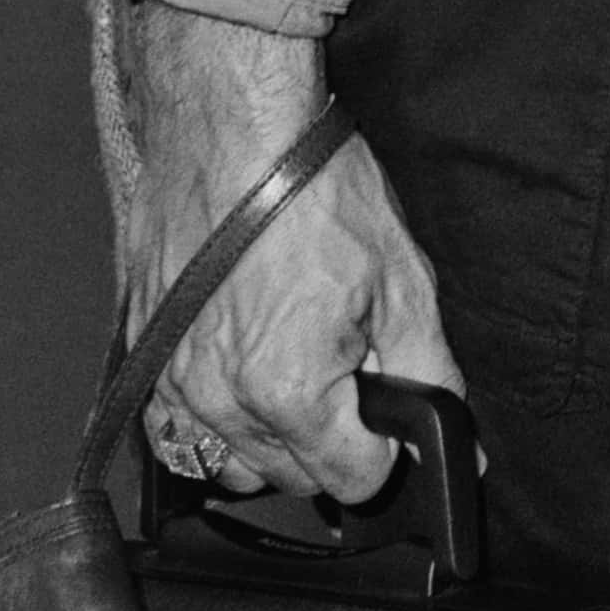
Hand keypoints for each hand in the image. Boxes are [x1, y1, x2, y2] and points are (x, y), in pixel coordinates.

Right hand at [104, 0, 460, 506]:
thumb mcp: (402, 276)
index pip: (354, 479)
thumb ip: (431, 371)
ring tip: (303, 362)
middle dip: (334, 438)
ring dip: (276, 436)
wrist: (230, 130)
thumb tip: (458, 442)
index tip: (392, 407)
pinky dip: (222, 420)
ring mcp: (177, 391)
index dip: (387, 447)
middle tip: (353, 364)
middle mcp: (223, 407)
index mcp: (292, 393)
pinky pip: (186, 435)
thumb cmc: (313, 190)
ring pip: (239, 464)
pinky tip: (252, 366)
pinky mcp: (151, 368)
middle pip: (295, 477)